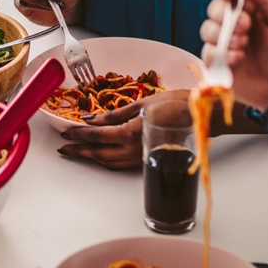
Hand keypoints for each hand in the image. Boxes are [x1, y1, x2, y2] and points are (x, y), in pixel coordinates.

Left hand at [57, 90, 189, 169]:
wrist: (203, 118)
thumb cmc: (176, 105)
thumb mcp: (141, 103)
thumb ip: (114, 114)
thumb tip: (91, 118)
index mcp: (130, 133)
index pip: (96, 136)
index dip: (78, 134)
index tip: (66, 132)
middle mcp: (134, 150)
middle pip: (98, 154)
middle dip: (79, 151)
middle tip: (64, 147)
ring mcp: (141, 158)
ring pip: (109, 162)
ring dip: (91, 157)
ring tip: (77, 151)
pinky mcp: (147, 160)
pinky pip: (121, 164)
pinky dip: (106, 160)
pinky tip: (100, 155)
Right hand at [199, 0, 267, 110]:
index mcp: (247, 3)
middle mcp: (230, 19)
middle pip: (214, 6)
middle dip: (227, 15)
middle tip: (246, 26)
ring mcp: (219, 39)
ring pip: (207, 28)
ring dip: (226, 35)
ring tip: (244, 45)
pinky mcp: (213, 59)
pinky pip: (208, 51)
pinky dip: (223, 53)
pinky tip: (238, 58)